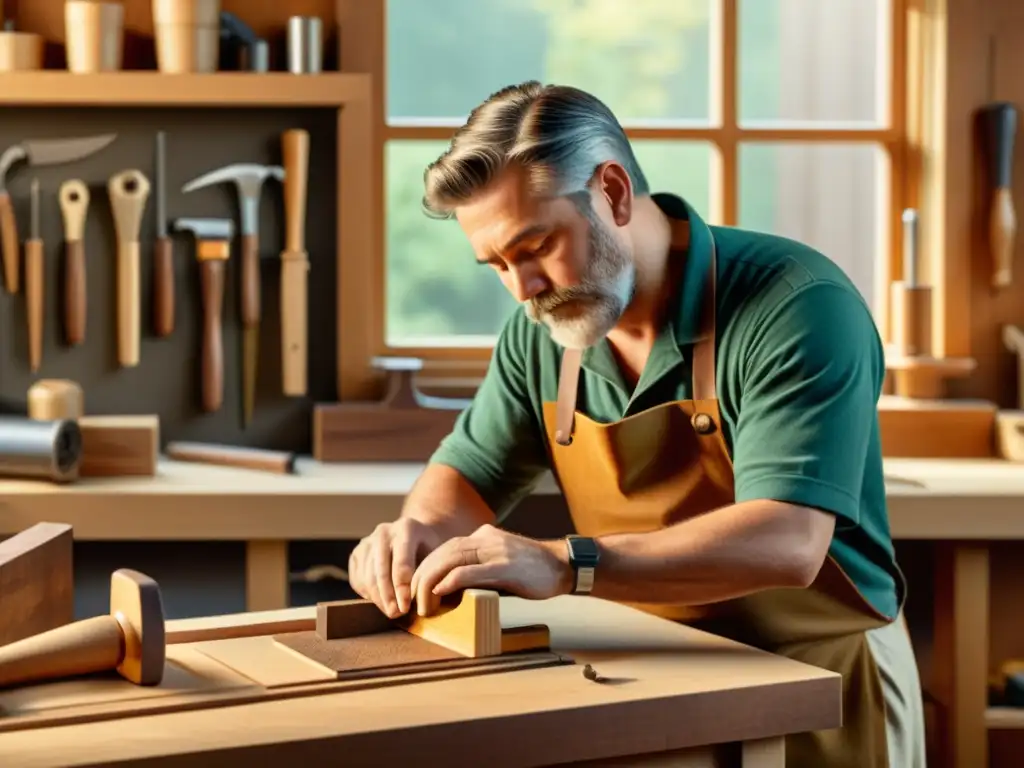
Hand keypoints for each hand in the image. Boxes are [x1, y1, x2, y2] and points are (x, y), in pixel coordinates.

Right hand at [348, 519, 444, 617]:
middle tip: (396, 614)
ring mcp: (367, 541)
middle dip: (388, 596)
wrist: (414, 537)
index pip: (401, 563)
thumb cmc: (429, 551)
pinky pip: (358, 579)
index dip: (402, 588)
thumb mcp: (436, 557)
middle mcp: (384, 531)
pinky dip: (368, 594)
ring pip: (368, 576)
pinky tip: (381, 601)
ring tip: (391, 612)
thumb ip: (428, 574)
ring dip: (378, 598)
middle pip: (381, 571)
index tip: (406, 608)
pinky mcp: (357, 553)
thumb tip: (422, 600)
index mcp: (406, 528)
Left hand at [409, 524, 571, 615]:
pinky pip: (471, 571)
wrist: (564, 566)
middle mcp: (485, 538)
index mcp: (482, 536)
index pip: (444, 549)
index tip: (416, 589)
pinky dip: (451, 581)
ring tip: (423, 603)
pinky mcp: (505, 566)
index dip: (426, 568)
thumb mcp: (500, 562)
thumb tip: (449, 589)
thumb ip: (478, 568)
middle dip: (422, 576)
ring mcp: (496, 551)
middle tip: (412, 599)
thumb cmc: (532, 571)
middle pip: (442, 553)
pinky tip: (440, 593)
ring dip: (431, 582)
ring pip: (451, 560)